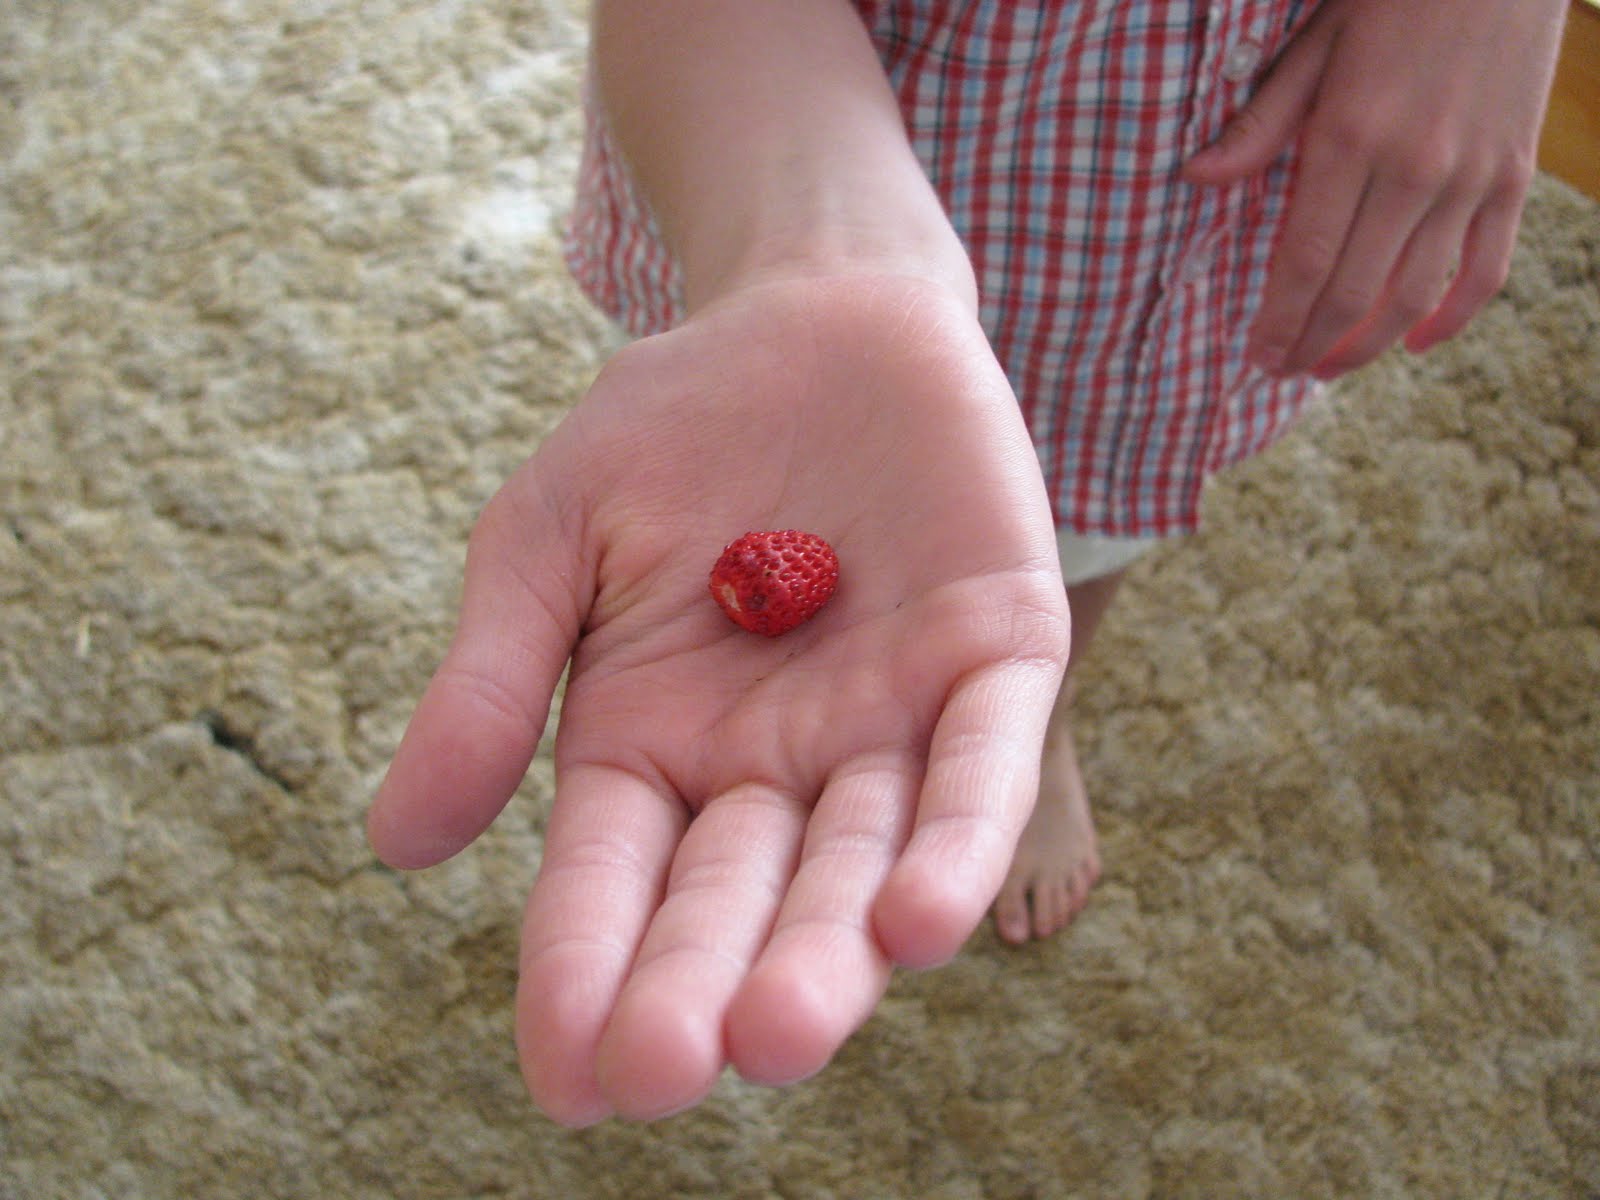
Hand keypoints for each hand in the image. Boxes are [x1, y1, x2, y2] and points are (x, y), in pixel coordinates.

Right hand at [366, 275, 1069, 1123]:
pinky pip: (981, 762)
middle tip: (670, 1067)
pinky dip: (954, 836)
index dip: (583, 973)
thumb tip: (398, 843)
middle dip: (705, 984)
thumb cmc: (671, 431)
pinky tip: (923, 918)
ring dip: (832, 947)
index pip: (611, 883)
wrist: (815, 315)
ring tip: (785, 1031)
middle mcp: (774, 765)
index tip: (565, 1079)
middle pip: (740, 896)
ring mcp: (890, 718)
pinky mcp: (996, 657)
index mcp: (653, 749)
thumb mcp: (546, 537)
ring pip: (862, 858)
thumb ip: (490, 681)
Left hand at [1184, 0, 1567, 378]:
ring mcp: (1472, 177)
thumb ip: (1260, 123)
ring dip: (1370, 344)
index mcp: (1350, 138)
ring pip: (1416, 293)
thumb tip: (1196, 177)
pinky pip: (1487, 269)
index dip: (1279, 321)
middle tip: (1284, 372)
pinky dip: (1454, 317)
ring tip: (1332, 364)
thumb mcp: (1314, 44)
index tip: (1258, 357)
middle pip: (1353, 291)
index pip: (1304, 260)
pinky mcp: (1516, 176)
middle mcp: (1414, 169)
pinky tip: (1417, 341)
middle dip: (1312, 344)